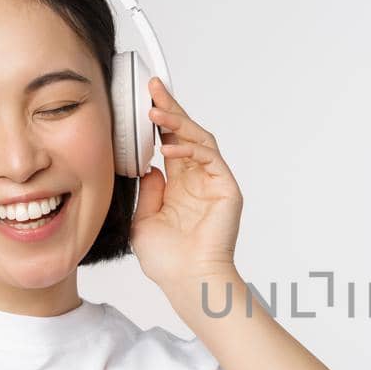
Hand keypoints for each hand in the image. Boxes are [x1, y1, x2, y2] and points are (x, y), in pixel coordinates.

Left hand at [131, 77, 244, 291]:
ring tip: (156, 112)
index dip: (159, 121)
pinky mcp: (227, 189)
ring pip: (200, 140)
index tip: (144, 99)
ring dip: (178, 123)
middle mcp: (198, 180)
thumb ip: (148, 192)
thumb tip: (150, 167)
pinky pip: (210, 158)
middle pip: (186, 134)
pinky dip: (190, 149)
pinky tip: (169, 147)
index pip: (170, 143)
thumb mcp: (143, 220)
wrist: (187, 281)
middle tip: (153, 88)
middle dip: (170, 109)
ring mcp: (215, 183)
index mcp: (179, 186)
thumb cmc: (167, 260)